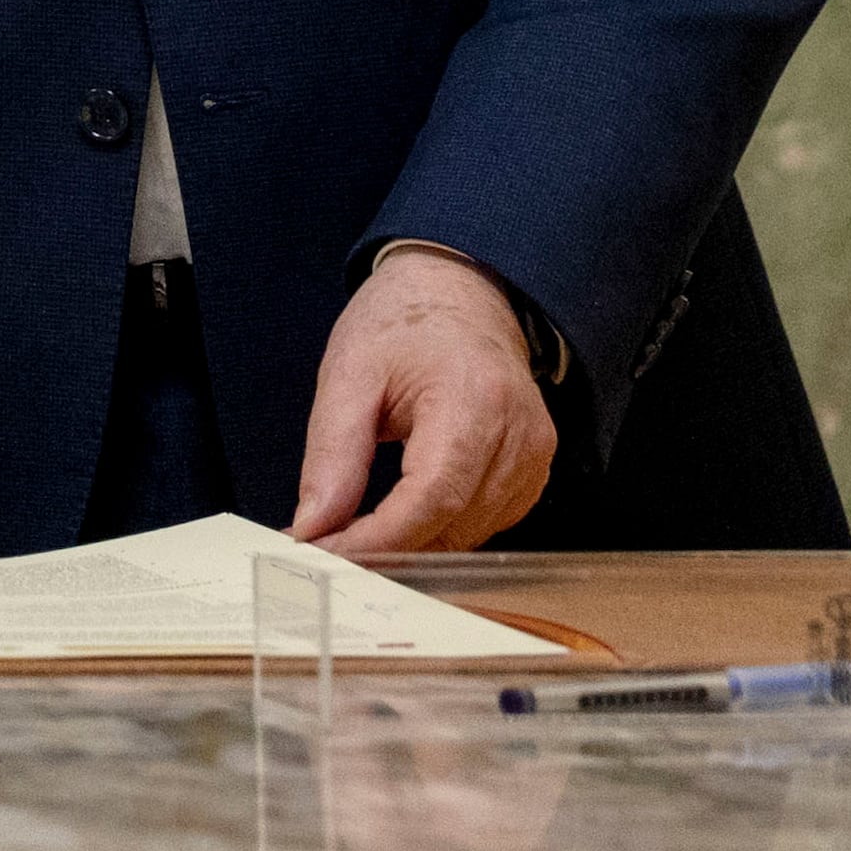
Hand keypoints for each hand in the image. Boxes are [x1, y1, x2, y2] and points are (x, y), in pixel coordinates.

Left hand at [289, 245, 555, 554]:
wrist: (458, 293)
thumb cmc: (402, 324)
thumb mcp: (348, 374)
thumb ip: (332, 454)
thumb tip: (314, 525)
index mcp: (474, 399)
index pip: (432, 494)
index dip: (381, 537)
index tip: (329, 555)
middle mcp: (520, 433)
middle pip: (455, 521)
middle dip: (389, 548)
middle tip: (328, 557)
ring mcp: (536, 454)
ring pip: (473, 532)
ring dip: (415, 546)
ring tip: (355, 540)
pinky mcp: (535, 470)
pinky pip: (488, 521)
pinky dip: (442, 530)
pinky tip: (402, 523)